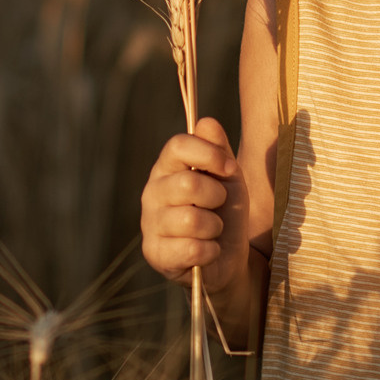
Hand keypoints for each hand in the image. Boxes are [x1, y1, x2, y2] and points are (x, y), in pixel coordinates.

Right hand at [139, 117, 249, 296]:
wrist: (228, 257)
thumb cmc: (225, 212)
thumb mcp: (228, 177)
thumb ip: (218, 150)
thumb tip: (207, 122)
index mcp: (167, 168)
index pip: (178, 145)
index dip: (208, 154)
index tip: (229, 168)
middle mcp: (152, 193)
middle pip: (187, 183)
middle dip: (216, 196)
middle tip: (219, 205)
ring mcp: (150, 224)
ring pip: (190, 220)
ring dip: (214, 227)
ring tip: (213, 231)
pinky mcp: (155, 254)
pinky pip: (191, 249)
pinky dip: (210, 251)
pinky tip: (208, 251)